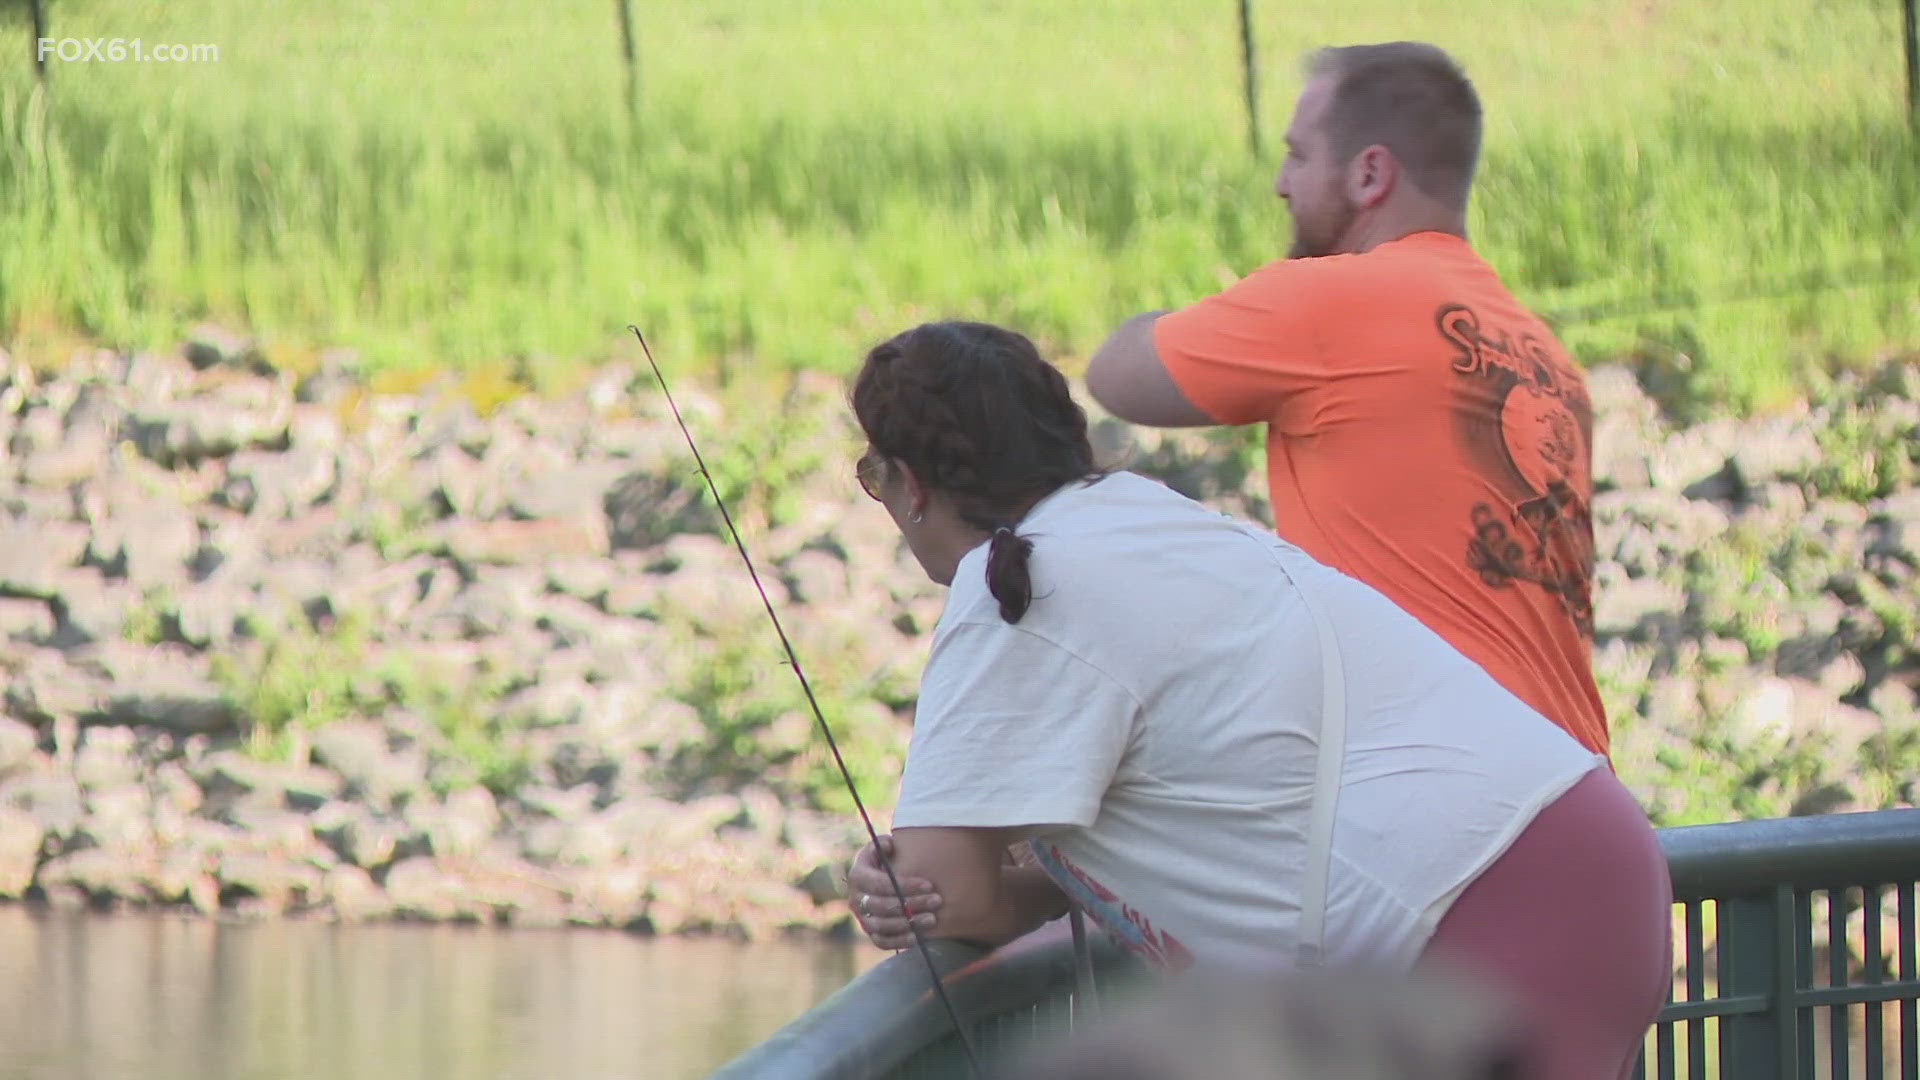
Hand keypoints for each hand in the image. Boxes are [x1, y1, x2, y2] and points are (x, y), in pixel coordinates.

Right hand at [848, 834, 941, 949]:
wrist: (882, 881)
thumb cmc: (887, 861)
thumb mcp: (883, 847)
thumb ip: (884, 843)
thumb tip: (889, 845)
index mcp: (858, 876)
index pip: (881, 883)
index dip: (906, 885)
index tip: (929, 884)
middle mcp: (856, 899)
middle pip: (884, 906)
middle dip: (913, 904)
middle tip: (937, 901)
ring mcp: (863, 919)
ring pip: (883, 925)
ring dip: (909, 924)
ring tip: (932, 919)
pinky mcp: (871, 934)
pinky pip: (883, 942)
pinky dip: (900, 941)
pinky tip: (919, 936)